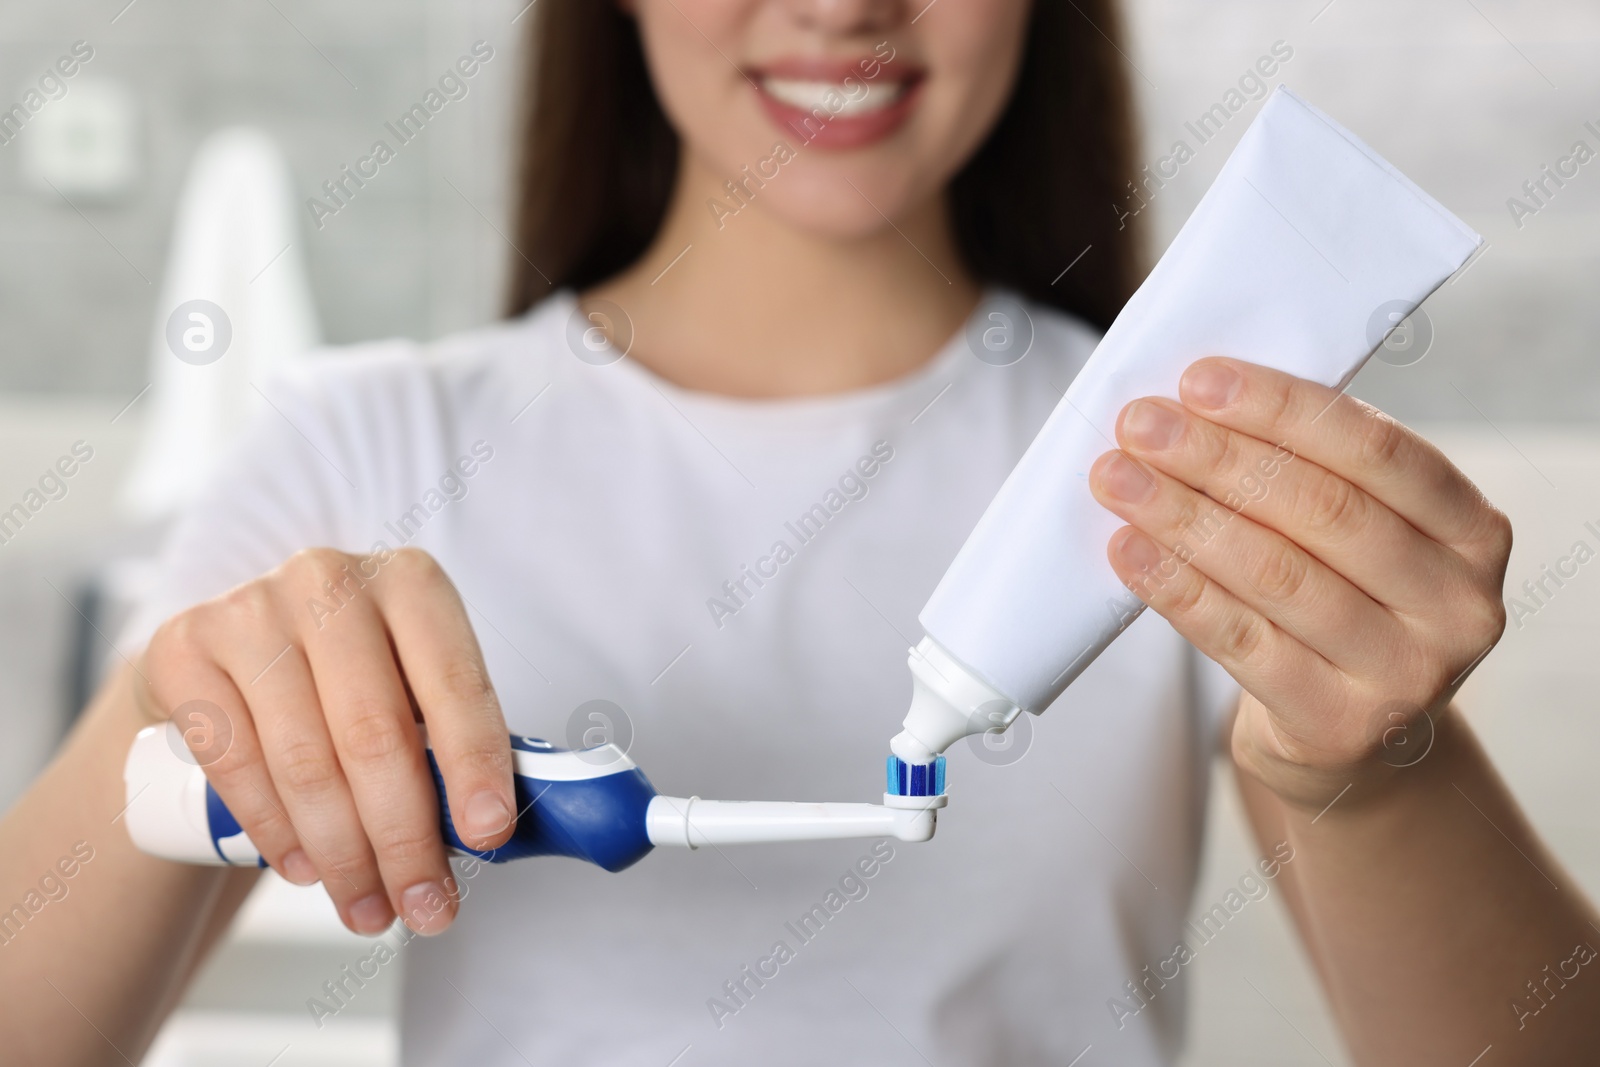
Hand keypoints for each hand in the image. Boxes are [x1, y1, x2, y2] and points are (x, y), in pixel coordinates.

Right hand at [136, 547, 515, 933]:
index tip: (488, 835)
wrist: (233, 654)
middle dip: (404, 839)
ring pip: (305, 760)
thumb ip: (447, 743)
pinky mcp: (183, 647)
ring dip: (342, 854)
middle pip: (374, 734)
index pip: (454, 681)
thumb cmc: (350, 681)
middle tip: (425, 908)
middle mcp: (330, 579)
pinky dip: (274, 830)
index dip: (475, 763)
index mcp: (411, 582)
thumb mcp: (410, 684)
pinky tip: (303, 869)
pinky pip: (234, 761)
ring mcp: (251, 608)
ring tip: (367, 908)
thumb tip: (486, 834)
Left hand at [1089, 358, 1511, 807]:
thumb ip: (1310, 472)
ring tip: (1117, 478)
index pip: (1376, 450)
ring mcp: (1406, 674)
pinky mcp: (1338, 724)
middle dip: (1217, 457)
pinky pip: (1240, 640)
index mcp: (1474, 531)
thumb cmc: (1341, 603)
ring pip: (1276, 574)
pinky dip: (1176, 588)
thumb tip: (1194, 404)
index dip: (1282, 409)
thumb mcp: (1359, 538)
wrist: (1351, 740)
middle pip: (1322, 509)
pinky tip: (1126, 550)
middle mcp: (1458, 605)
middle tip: (1139, 423)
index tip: (1198, 380)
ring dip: (1183, 516)